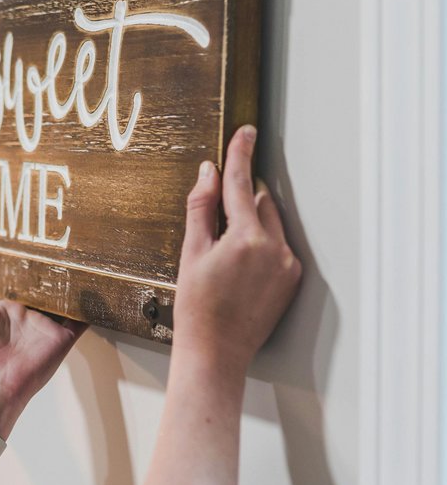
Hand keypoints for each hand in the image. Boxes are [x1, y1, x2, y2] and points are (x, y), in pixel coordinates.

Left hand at [0, 257, 85, 435]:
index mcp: (9, 311)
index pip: (23, 286)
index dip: (30, 270)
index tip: (38, 247)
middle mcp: (30, 318)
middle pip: (47, 293)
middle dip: (55, 275)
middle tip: (65, 248)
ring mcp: (47, 328)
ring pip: (65, 303)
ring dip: (73, 288)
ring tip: (83, 261)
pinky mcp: (62, 339)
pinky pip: (80, 321)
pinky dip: (90, 309)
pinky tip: (98, 290)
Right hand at [175, 125, 300, 372]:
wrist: (215, 352)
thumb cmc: (196, 308)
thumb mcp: (191, 253)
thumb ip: (201, 208)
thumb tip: (209, 174)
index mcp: (246, 237)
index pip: (240, 183)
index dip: (240, 154)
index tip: (245, 132)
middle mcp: (275, 248)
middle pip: (260, 201)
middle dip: (240, 198)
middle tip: (215, 214)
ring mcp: (287, 264)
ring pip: (271, 224)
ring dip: (251, 222)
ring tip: (224, 251)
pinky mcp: (292, 279)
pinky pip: (278, 247)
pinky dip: (260, 244)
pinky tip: (237, 267)